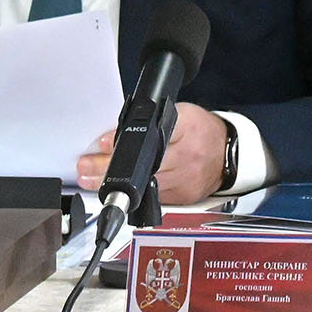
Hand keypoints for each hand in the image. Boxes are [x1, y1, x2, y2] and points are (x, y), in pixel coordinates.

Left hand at [77, 102, 229, 206]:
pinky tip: (116, 190)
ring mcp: (187, 178)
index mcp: (189, 126)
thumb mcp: (181, 114)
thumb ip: (150, 122)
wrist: (226, 153)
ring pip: (143, 184)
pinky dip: (132, 194)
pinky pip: (153, 196)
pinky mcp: (184, 197)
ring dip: (113, 183)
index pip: (155, 131)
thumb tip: (111, 137)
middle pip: (144, 163)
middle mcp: (188, 154)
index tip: (103, 142)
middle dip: (108, 166)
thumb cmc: (200, 131)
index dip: (126, 139)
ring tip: (90, 180)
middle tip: (85, 166)